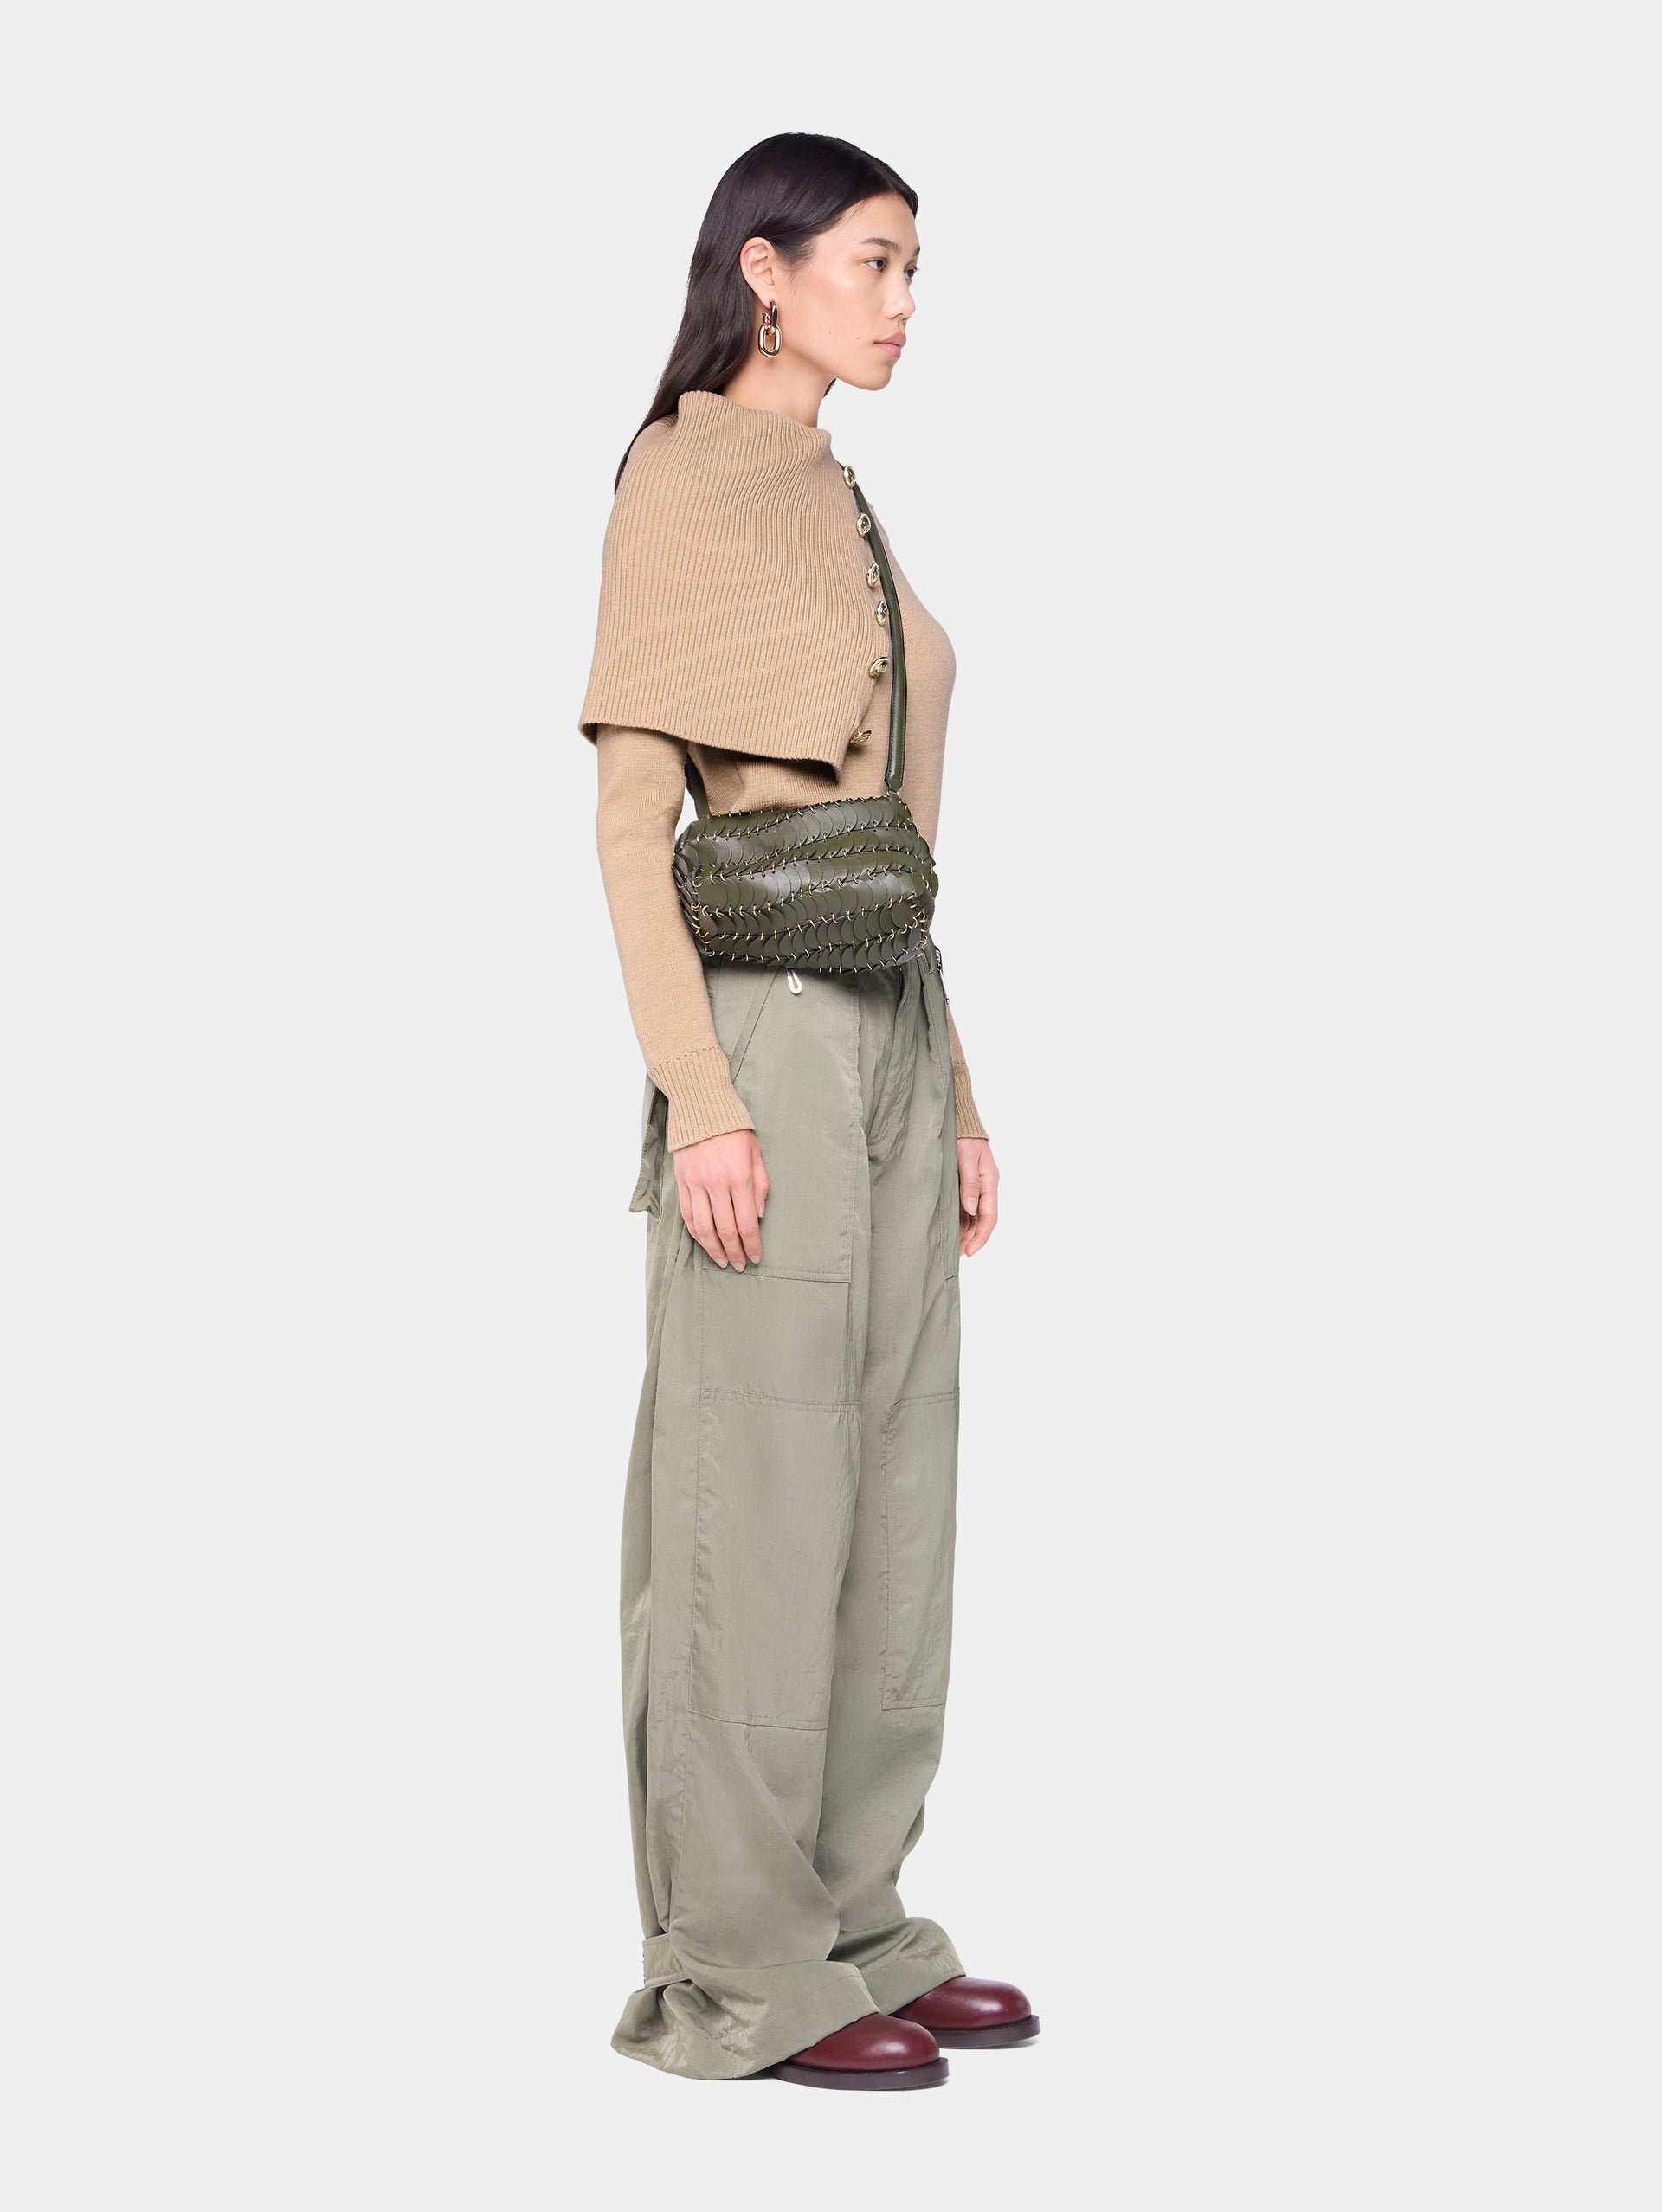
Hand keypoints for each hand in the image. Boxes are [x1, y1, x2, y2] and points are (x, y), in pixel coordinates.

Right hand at [674, 1127, 770, 1269]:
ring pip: (704, 1228)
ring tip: (722, 1261)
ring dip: (714, 1249)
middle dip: (734, 1252)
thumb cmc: (734, 1130)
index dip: (752, 1245)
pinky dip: (696, 1233)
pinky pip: (688, 1215)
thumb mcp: (757, 1154)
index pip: (746, 1223)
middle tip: (740, 1265)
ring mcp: (696, 1184)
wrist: (701, 1107)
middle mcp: (717, 1183)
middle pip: (726, 1230)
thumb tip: (757, 1216)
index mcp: (740, 1177)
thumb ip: (760, 1187)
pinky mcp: (682, 1181)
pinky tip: (704, 1242)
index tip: (756, 1257)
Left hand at [957, 1137, 998, 1258]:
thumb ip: (969, 1183)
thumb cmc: (964, 1137)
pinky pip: (964, 1209)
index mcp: (990, 1182)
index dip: (981, 1237)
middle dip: (972, 1239)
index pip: (990, 1216)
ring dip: (965, 1233)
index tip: (971, 1251)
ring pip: (973, 1218)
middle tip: (958, 1255)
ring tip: (953, 1248)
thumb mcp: (966, 1158)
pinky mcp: (964, 1186)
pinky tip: (950, 1231)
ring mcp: (974, 1188)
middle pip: (982, 1221)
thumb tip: (972, 1208)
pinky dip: (959, 1222)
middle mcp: (984, 1188)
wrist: (958, 1123)